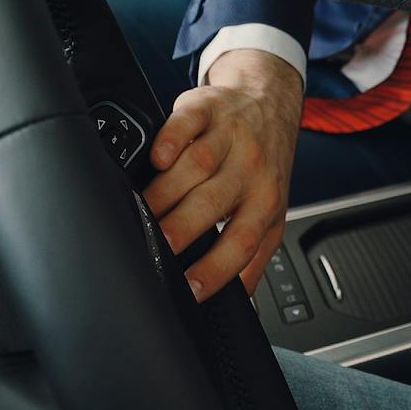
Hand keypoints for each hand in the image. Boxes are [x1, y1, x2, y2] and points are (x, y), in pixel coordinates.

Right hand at [141, 48, 302, 301]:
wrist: (270, 103)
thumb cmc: (265, 166)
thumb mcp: (271, 214)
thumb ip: (255, 259)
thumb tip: (241, 306)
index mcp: (265, 201)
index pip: (242, 241)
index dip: (217, 269)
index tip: (189, 289)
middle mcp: (249, 169)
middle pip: (212, 203)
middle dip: (180, 231)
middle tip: (153, 251)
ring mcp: (228, 136)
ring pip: (195, 166)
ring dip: (165, 193)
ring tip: (139, 214)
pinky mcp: (206, 108)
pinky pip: (187, 122)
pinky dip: (171, 138)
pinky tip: (157, 157)